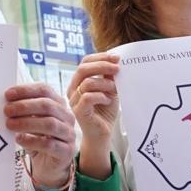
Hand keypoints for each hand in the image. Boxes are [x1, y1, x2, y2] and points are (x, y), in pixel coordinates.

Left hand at [4, 82, 74, 190]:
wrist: (48, 166)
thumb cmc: (37, 139)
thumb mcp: (29, 121)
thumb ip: (22, 111)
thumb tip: (5, 101)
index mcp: (58, 104)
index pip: (44, 90)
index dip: (25, 90)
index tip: (7, 95)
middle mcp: (67, 117)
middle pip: (47, 105)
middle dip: (24, 106)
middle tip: (6, 111)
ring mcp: (69, 134)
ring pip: (50, 124)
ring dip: (27, 123)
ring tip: (9, 124)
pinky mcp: (67, 152)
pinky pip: (50, 144)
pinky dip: (32, 141)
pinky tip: (19, 139)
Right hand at [66, 53, 120, 180]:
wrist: (103, 133)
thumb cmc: (105, 111)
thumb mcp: (109, 90)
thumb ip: (109, 77)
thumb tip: (115, 61)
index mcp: (78, 81)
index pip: (85, 62)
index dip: (100, 57)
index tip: (116, 58)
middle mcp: (73, 89)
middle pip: (83, 69)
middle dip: (102, 66)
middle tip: (118, 68)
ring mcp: (74, 100)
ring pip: (87, 83)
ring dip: (105, 84)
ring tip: (114, 91)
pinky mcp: (78, 111)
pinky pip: (88, 97)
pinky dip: (101, 96)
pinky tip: (108, 101)